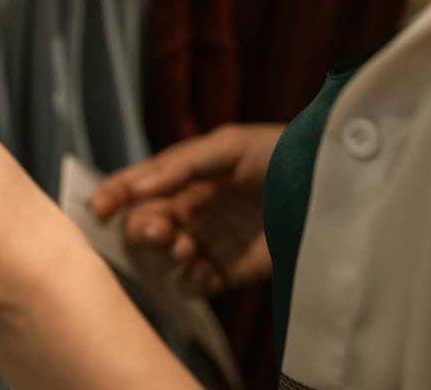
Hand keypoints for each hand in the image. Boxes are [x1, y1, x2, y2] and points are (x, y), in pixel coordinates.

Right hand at [90, 124, 283, 295]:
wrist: (333, 188)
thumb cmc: (280, 155)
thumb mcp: (228, 146)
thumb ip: (179, 166)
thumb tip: (135, 189)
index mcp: (181, 179)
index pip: (135, 187)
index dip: (112, 195)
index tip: (98, 209)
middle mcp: (187, 211)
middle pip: (143, 224)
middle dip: (141, 228)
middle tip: (159, 228)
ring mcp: (206, 242)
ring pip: (163, 256)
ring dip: (165, 253)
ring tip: (186, 248)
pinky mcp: (228, 272)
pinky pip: (192, 285)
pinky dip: (189, 281)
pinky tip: (203, 269)